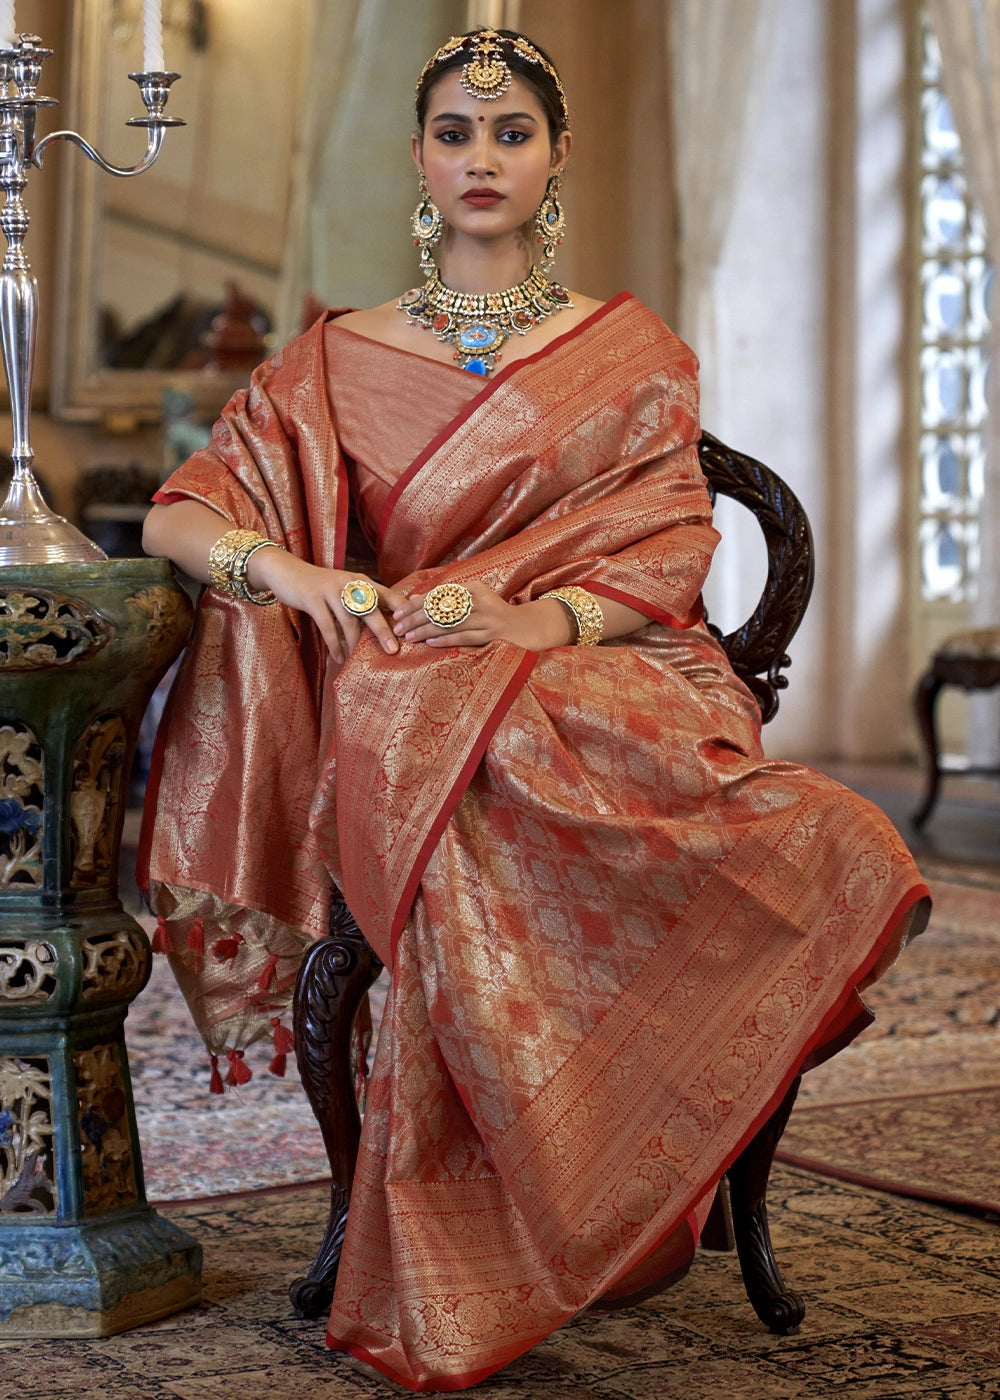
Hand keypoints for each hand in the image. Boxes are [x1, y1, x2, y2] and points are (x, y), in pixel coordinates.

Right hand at [247, 549, 405, 663]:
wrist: (287, 572)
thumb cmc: (321, 587)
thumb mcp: (346, 590)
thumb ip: (364, 603)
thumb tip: (386, 628)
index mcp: (363, 581)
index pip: (388, 596)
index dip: (402, 611)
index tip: (413, 628)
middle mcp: (350, 584)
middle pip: (371, 609)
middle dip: (383, 631)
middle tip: (393, 650)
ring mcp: (331, 590)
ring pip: (349, 620)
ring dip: (354, 643)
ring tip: (358, 660)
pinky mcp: (313, 599)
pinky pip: (327, 626)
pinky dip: (334, 644)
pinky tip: (338, 658)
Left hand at [392, 582, 574, 651]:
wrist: (526, 628)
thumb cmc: (493, 615)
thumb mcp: (473, 601)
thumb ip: (447, 600)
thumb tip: (414, 600)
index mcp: (474, 588)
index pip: (438, 594)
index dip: (416, 603)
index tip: (398, 612)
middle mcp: (481, 600)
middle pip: (441, 609)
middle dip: (416, 618)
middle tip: (398, 627)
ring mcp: (487, 619)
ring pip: (449, 624)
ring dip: (425, 630)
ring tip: (408, 636)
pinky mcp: (492, 636)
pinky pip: (463, 637)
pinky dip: (445, 640)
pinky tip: (429, 642)